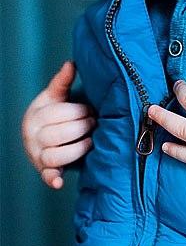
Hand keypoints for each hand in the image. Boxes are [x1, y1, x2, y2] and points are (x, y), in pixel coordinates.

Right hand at [21, 61, 95, 188]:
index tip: (91, 110)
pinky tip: (59, 182)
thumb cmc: (53, 113)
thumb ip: (63, 81)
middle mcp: (32, 136)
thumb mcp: (55, 96)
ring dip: (77, 149)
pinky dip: (52, 179)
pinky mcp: (44, 171)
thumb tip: (71, 63)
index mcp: (35, 115)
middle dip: (81, 128)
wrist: (40, 137)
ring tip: (91, 141)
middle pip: (57, 135)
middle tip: (94, 123)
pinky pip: (47, 176)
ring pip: (55, 156)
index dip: (78, 112)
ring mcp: (36, 155)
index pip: (57, 114)